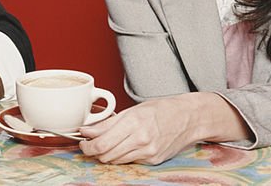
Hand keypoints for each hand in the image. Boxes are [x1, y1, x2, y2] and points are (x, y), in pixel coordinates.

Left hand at [79, 97, 195, 164]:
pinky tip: (124, 146)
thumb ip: (108, 122)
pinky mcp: (153, 161)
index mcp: (133, 122)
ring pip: (116, 161)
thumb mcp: (133, 110)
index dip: (87, 146)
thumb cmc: (161, 109)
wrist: (188, 118)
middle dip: (93, 152)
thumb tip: (87, 131)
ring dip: (106, 155)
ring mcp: (148, 152)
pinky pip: (129, 162)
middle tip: (89, 145)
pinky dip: (122, 156)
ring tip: (105, 144)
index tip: (82, 142)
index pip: (101, 143)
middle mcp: (141, 139)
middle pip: (106, 155)